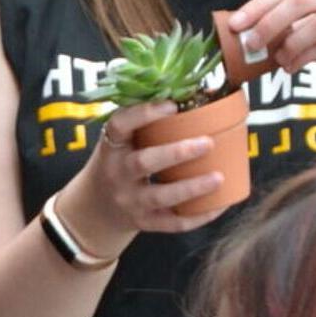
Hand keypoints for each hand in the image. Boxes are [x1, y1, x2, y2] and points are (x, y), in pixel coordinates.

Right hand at [64, 99, 236, 242]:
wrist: (95, 208)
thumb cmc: (120, 163)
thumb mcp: (121, 142)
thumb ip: (147, 123)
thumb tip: (202, 93)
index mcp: (112, 147)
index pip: (120, 125)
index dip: (144, 114)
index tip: (172, 105)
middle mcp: (117, 174)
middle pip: (143, 163)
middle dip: (176, 153)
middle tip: (208, 142)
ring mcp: (130, 201)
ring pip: (160, 196)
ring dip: (191, 188)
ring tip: (219, 177)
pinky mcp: (143, 222)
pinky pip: (172, 223)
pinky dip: (198, 217)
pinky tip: (221, 205)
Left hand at [226, 0, 315, 88]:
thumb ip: (303, 16)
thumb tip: (256, 33)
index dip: (259, 5)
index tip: (235, 24)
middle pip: (299, 1)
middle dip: (268, 24)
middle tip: (249, 45)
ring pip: (315, 24)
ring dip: (289, 46)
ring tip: (278, 61)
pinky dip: (305, 58)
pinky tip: (293, 67)